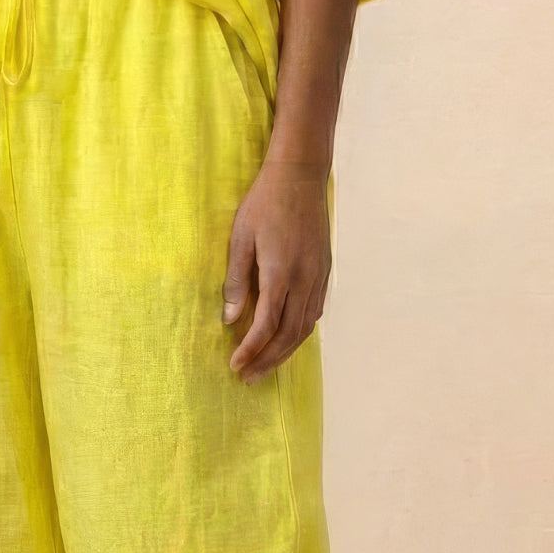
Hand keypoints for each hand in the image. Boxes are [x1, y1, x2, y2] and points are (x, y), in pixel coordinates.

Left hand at [222, 159, 330, 383]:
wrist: (301, 174)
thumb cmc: (265, 202)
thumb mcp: (241, 238)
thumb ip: (236, 281)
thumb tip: (229, 320)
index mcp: (281, 272)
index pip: (266, 325)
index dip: (250, 349)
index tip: (234, 365)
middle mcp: (305, 280)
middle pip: (288, 335)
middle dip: (267, 360)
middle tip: (247, 378)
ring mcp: (318, 277)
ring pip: (304, 328)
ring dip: (284, 352)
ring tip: (264, 367)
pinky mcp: (324, 272)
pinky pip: (313, 313)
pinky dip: (298, 334)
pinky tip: (285, 341)